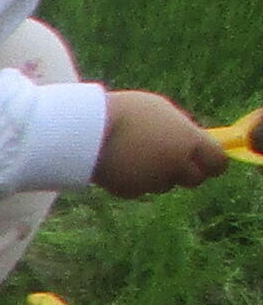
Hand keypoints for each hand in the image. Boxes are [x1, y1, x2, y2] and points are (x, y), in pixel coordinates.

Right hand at [96, 90, 228, 197]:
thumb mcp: (162, 113)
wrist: (87, 129)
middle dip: (186, 172)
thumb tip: (192, 142)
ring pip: (164, 184)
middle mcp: (175, 165)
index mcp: (189, 141)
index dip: (213, 163)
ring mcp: (152, 181)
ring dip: (157, 175)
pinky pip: (140, 188)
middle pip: (194, 179)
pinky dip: (134, 180)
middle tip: (173, 160)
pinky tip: (121, 163)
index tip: (208, 161)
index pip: (217, 163)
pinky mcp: (130, 191)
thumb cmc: (127, 113)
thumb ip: (182, 130)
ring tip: (137, 155)